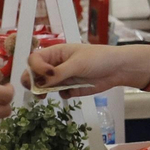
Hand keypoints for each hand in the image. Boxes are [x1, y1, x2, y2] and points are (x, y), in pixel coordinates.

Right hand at [27, 42, 149, 96]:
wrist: (117, 69)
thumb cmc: (98, 58)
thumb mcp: (77, 63)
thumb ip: (59, 73)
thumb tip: (41, 83)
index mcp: (55, 53)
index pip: (34, 60)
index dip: (36, 68)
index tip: (47, 74)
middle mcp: (55, 65)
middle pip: (35, 74)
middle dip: (32, 82)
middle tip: (36, 91)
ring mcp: (62, 77)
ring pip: (45, 86)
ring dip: (43, 91)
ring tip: (44, 96)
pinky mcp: (70, 88)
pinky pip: (59, 94)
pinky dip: (61, 95)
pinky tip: (70, 92)